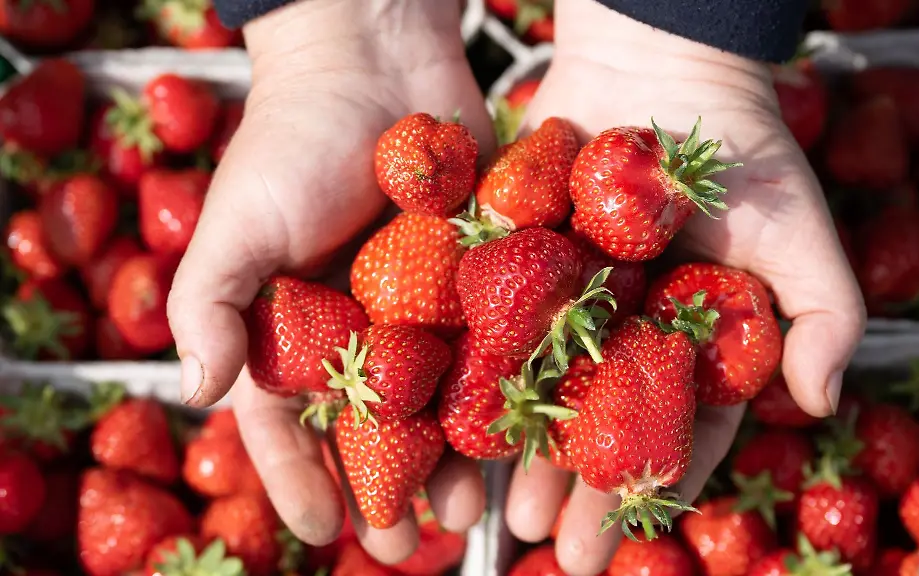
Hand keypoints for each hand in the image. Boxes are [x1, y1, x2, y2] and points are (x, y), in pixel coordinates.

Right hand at [166, 0, 494, 560]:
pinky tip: (519, 436)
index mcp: (292, 325)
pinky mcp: (478, 276)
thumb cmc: (293, 137)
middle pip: (369, 425)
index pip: (286, 418)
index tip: (323, 531)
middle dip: (383, 487)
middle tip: (402, 547)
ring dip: (449, 459)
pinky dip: (502, 392)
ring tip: (466, 513)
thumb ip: (210, 303)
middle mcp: (357, 326)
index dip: (300, 476)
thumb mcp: (237, 220)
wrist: (376, 58)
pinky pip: (490, 345)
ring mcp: (421, 306)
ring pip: (436, 400)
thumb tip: (191, 393)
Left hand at [502, 1, 866, 573]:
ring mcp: (568, 301)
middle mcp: (626, 334)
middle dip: (571, 489)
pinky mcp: (516, 261)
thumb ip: (824, 316)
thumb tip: (826, 403)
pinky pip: (488, 324)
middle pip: (595, 427)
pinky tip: (440, 417)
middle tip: (544, 546)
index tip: (609, 544)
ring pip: (535, 390)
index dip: (644, 491)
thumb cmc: (743, 149)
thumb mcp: (799, 232)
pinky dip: (466, 370)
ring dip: (512, 450)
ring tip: (485, 507)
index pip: (671, 434)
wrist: (660, 64)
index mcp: (691, 345)